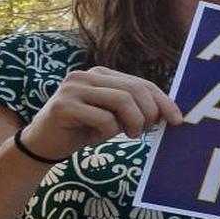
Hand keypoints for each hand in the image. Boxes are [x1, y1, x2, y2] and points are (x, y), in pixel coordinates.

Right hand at [20, 66, 182, 159]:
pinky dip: (108, 132)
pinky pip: (103, 118)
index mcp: (102, 74)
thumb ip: (134, 108)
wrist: (42, 144)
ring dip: (133, 122)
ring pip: (122, 100)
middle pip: (135, 89)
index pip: (142, 83)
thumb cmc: (83, 129)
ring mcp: (74, 88)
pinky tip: (97, 138)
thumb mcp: (113, 116)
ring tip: (129, 135)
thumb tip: (169, 113)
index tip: (177, 119)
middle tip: (148, 131)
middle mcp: (87, 75)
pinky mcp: (63, 106)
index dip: (163, 101)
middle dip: (150, 112)